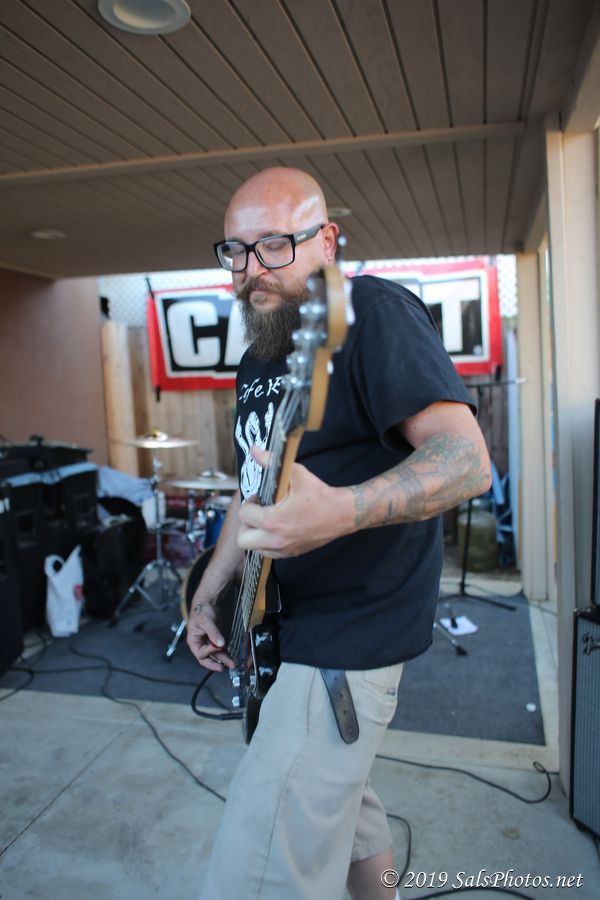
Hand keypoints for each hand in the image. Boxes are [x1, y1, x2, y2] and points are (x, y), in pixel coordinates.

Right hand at [186, 596, 234, 671]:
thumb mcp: (206, 621)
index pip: (200, 652)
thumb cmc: (202, 611)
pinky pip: (219, 650)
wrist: (207, 604)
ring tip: (232, 665)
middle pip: (206, 659)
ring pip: (215, 656)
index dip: (208, 651)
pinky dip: (225, 654)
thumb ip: (213, 633)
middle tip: (223, 668)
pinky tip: (231, 658)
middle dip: (215, 664)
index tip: (218, 647)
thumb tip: (220, 644)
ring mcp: (207, 644)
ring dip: (223, 660)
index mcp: (193, 641)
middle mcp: (200, 644)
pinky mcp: (215, 641)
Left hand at [237, 446, 352, 557]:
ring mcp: (284, 549)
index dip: (249, 503)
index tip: (259, 497)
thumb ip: (271, 462)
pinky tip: (277, 529)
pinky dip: (267, 543)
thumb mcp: (295, 474)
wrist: (344, 514)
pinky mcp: (293, 553)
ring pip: (254, 549)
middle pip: (242, 539)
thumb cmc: (320, 494)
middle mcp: (276, 539)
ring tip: (266, 521)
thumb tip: (254, 449)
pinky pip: (269, 553)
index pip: (244, 515)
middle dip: (246, 523)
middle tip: (257, 512)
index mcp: (273, 521)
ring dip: (255, 535)